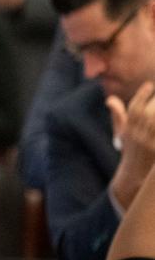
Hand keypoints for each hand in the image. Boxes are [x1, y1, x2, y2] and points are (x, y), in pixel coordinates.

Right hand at [109, 81, 154, 207]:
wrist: (135, 174)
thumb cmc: (130, 150)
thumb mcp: (122, 132)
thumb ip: (118, 114)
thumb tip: (110, 99)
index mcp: (128, 130)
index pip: (134, 109)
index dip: (142, 95)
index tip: (150, 85)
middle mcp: (137, 136)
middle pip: (147, 114)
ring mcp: (148, 144)